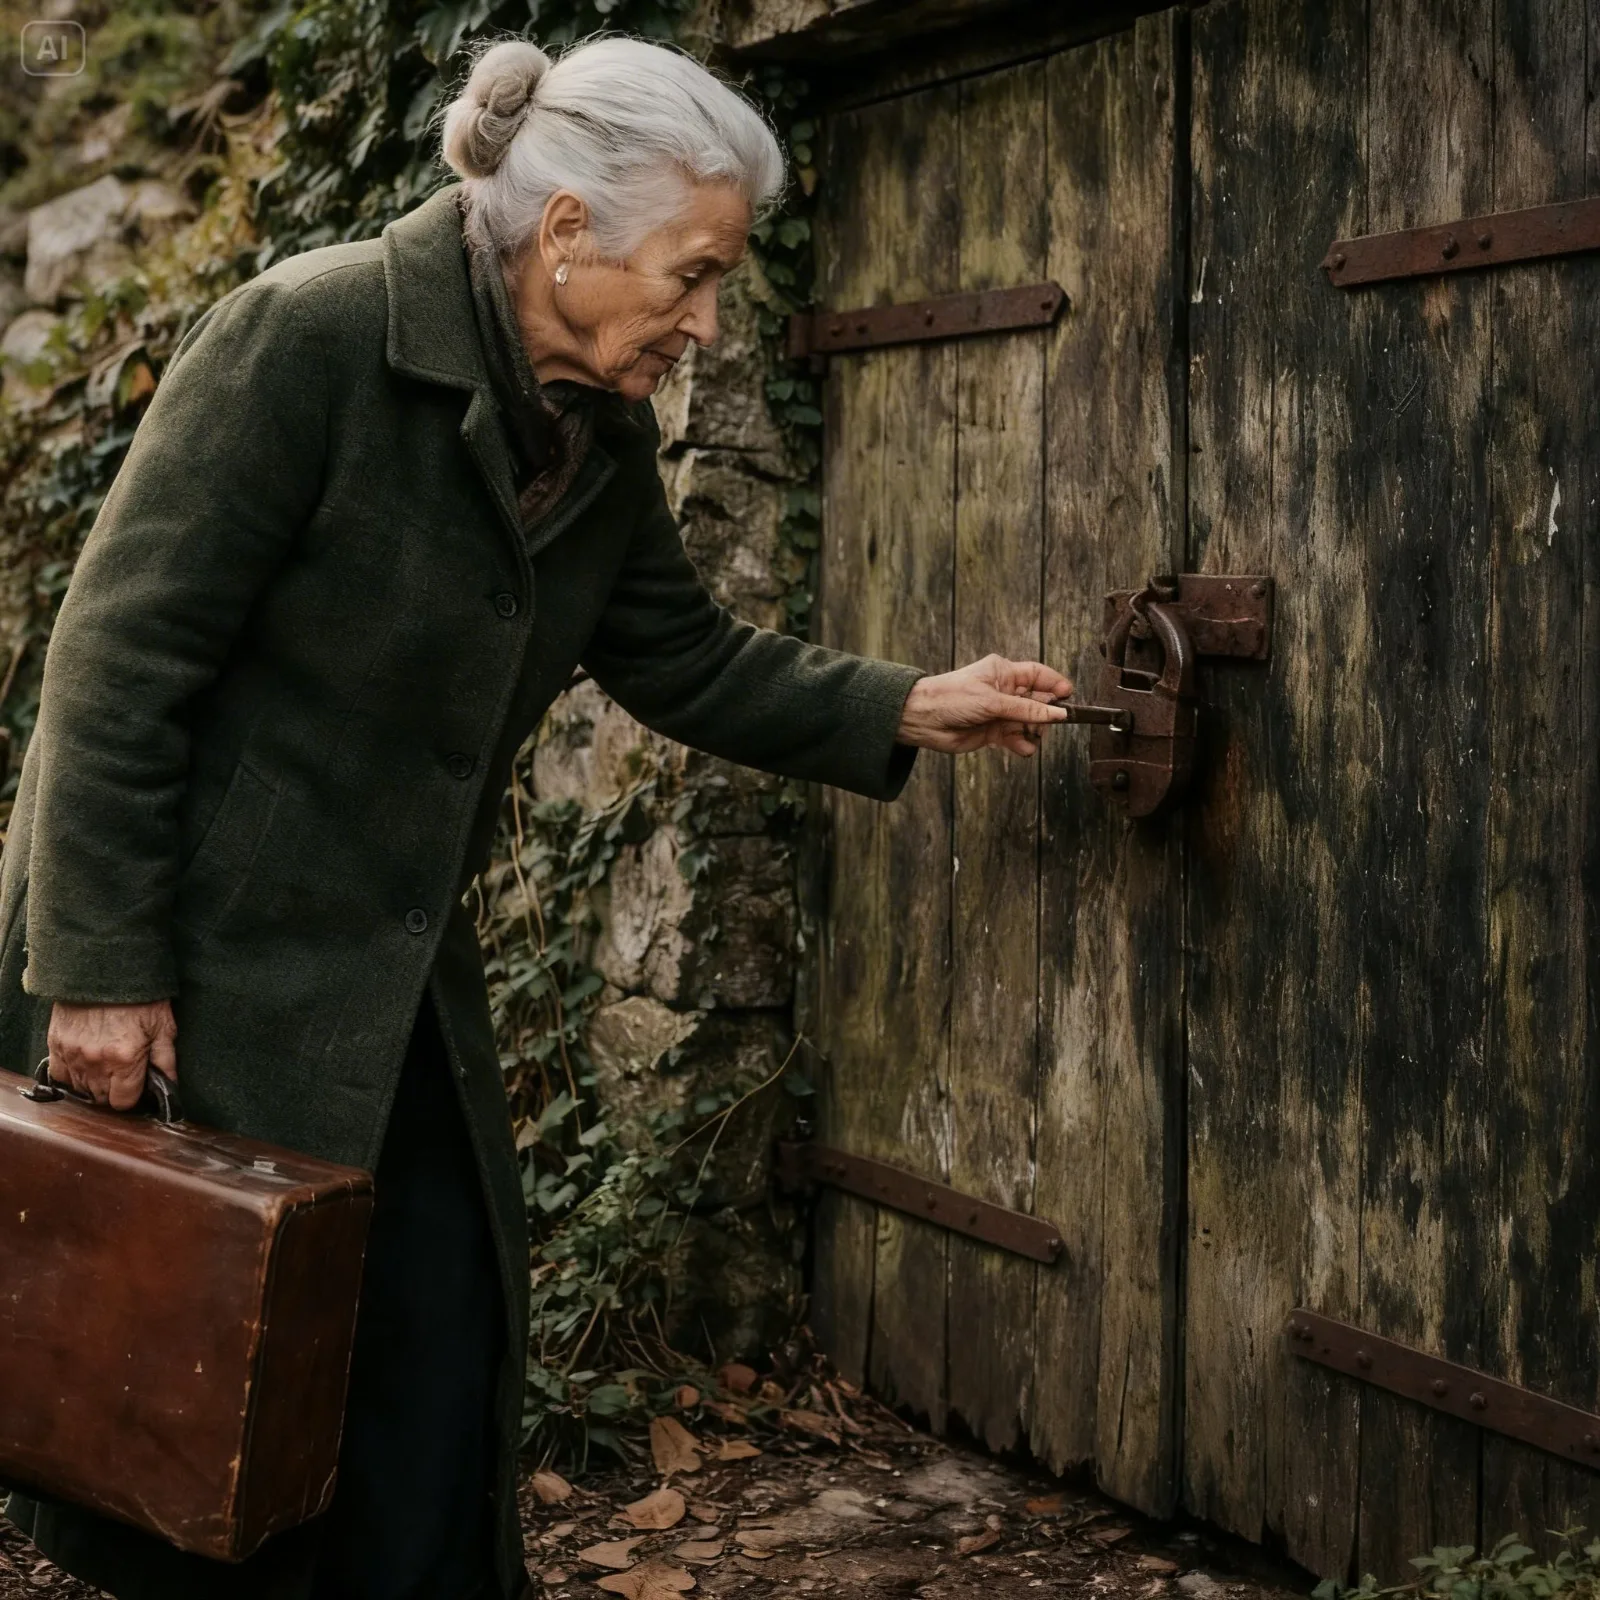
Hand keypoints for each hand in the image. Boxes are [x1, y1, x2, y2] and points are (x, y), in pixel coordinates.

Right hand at [47, 1000, 177, 1110]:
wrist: (107, 966)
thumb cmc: (140, 996)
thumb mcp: (163, 1025)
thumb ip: (166, 1060)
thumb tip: (170, 1087)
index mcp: (125, 1059)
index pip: (123, 1102)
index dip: (132, 1097)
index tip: (136, 1086)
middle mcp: (95, 1061)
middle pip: (101, 1098)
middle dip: (114, 1091)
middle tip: (123, 1074)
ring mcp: (72, 1053)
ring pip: (80, 1089)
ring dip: (93, 1084)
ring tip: (105, 1066)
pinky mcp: (56, 1043)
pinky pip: (59, 1075)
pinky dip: (71, 1074)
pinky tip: (85, 1063)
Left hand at [897, 655, 1073, 755]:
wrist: (923, 720)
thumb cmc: (952, 699)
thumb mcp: (993, 702)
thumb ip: (1027, 710)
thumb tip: (1058, 714)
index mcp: (1003, 673)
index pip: (1038, 675)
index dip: (1055, 684)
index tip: (1069, 697)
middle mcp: (1004, 691)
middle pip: (1038, 701)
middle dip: (1046, 714)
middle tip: (1050, 723)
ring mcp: (999, 713)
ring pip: (1029, 723)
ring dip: (1034, 732)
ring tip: (1031, 737)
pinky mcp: (993, 732)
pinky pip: (1017, 738)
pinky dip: (1022, 744)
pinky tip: (1022, 747)